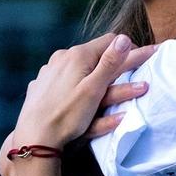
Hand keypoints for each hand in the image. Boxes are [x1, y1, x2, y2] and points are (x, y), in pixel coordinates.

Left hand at [7, 34, 154, 156]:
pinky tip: (81, 97)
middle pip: (94, 55)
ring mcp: (49, 71)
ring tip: (109, 90)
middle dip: (114, 64)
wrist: (34, 136)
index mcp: (77, 55)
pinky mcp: (42, 85)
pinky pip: (66, 81)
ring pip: (79, 69)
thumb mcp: (94, 89)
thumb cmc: (67, 115)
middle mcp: (61, 57)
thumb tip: (124, 38)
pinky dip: (78, 86)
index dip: (128, 50)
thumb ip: (110, 63)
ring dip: (97, 77)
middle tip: (131, 75)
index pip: (110, 41)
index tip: (141, 62)